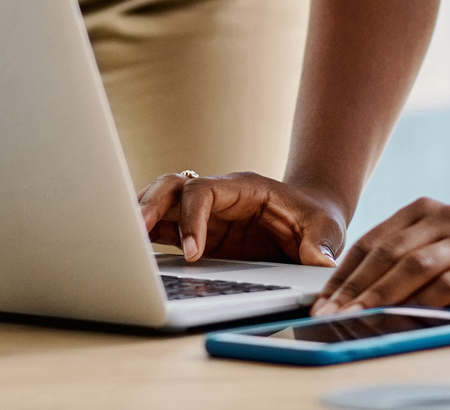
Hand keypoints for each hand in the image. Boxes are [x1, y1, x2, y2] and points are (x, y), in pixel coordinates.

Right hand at [136, 170, 345, 265]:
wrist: (311, 219)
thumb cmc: (316, 218)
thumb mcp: (326, 228)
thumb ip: (320, 243)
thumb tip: (318, 262)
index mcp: (243, 188)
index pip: (204, 191)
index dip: (193, 218)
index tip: (193, 252)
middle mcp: (218, 196)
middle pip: (173, 186)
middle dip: (151, 205)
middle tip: (135, 232)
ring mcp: (206, 214)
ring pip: (161, 201)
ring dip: (141, 216)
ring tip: (123, 241)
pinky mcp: (200, 233)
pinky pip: (164, 227)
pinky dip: (145, 235)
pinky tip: (131, 251)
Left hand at [312, 198, 449, 317]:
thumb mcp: (434, 248)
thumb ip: (400, 262)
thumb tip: (350, 296)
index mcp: (422, 209)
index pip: (372, 241)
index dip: (344, 272)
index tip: (323, 300)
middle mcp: (444, 217)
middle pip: (389, 253)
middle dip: (356, 286)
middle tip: (332, 312)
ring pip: (415, 266)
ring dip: (382, 294)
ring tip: (360, 316)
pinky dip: (425, 300)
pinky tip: (405, 315)